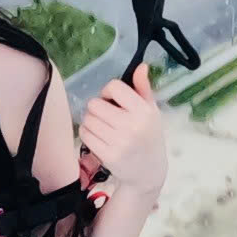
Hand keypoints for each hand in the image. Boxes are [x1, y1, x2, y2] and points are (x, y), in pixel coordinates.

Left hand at [79, 74, 167, 192]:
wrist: (148, 171)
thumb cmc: (148, 137)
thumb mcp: (151, 112)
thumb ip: (143, 89)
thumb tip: (141, 66)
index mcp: (144, 111)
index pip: (113, 87)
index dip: (108, 92)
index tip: (112, 101)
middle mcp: (132, 126)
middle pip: (95, 104)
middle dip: (97, 108)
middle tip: (106, 117)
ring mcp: (119, 142)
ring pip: (87, 119)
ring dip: (91, 121)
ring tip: (103, 128)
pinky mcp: (107, 155)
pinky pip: (85, 135)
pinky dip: (88, 134)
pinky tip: (99, 137)